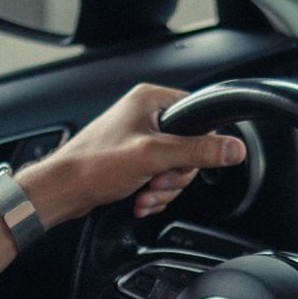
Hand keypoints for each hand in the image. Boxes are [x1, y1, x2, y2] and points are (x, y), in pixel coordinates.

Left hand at [17, 84, 245, 227]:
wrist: (63, 190)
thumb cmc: (93, 166)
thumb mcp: (153, 156)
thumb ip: (197, 151)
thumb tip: (234, 148)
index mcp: (152, 100)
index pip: (199, 117)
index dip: (199, 145)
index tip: (184, 163)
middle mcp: (147, 115)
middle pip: (190, 149)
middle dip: (175, 175)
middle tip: (156, 180)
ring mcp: (141, 138)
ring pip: (177, 168)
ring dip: (164, 189)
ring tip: (144, 194)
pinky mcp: (136, 160)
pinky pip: (162, 178)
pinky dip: (154, 194)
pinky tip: (139, 199)